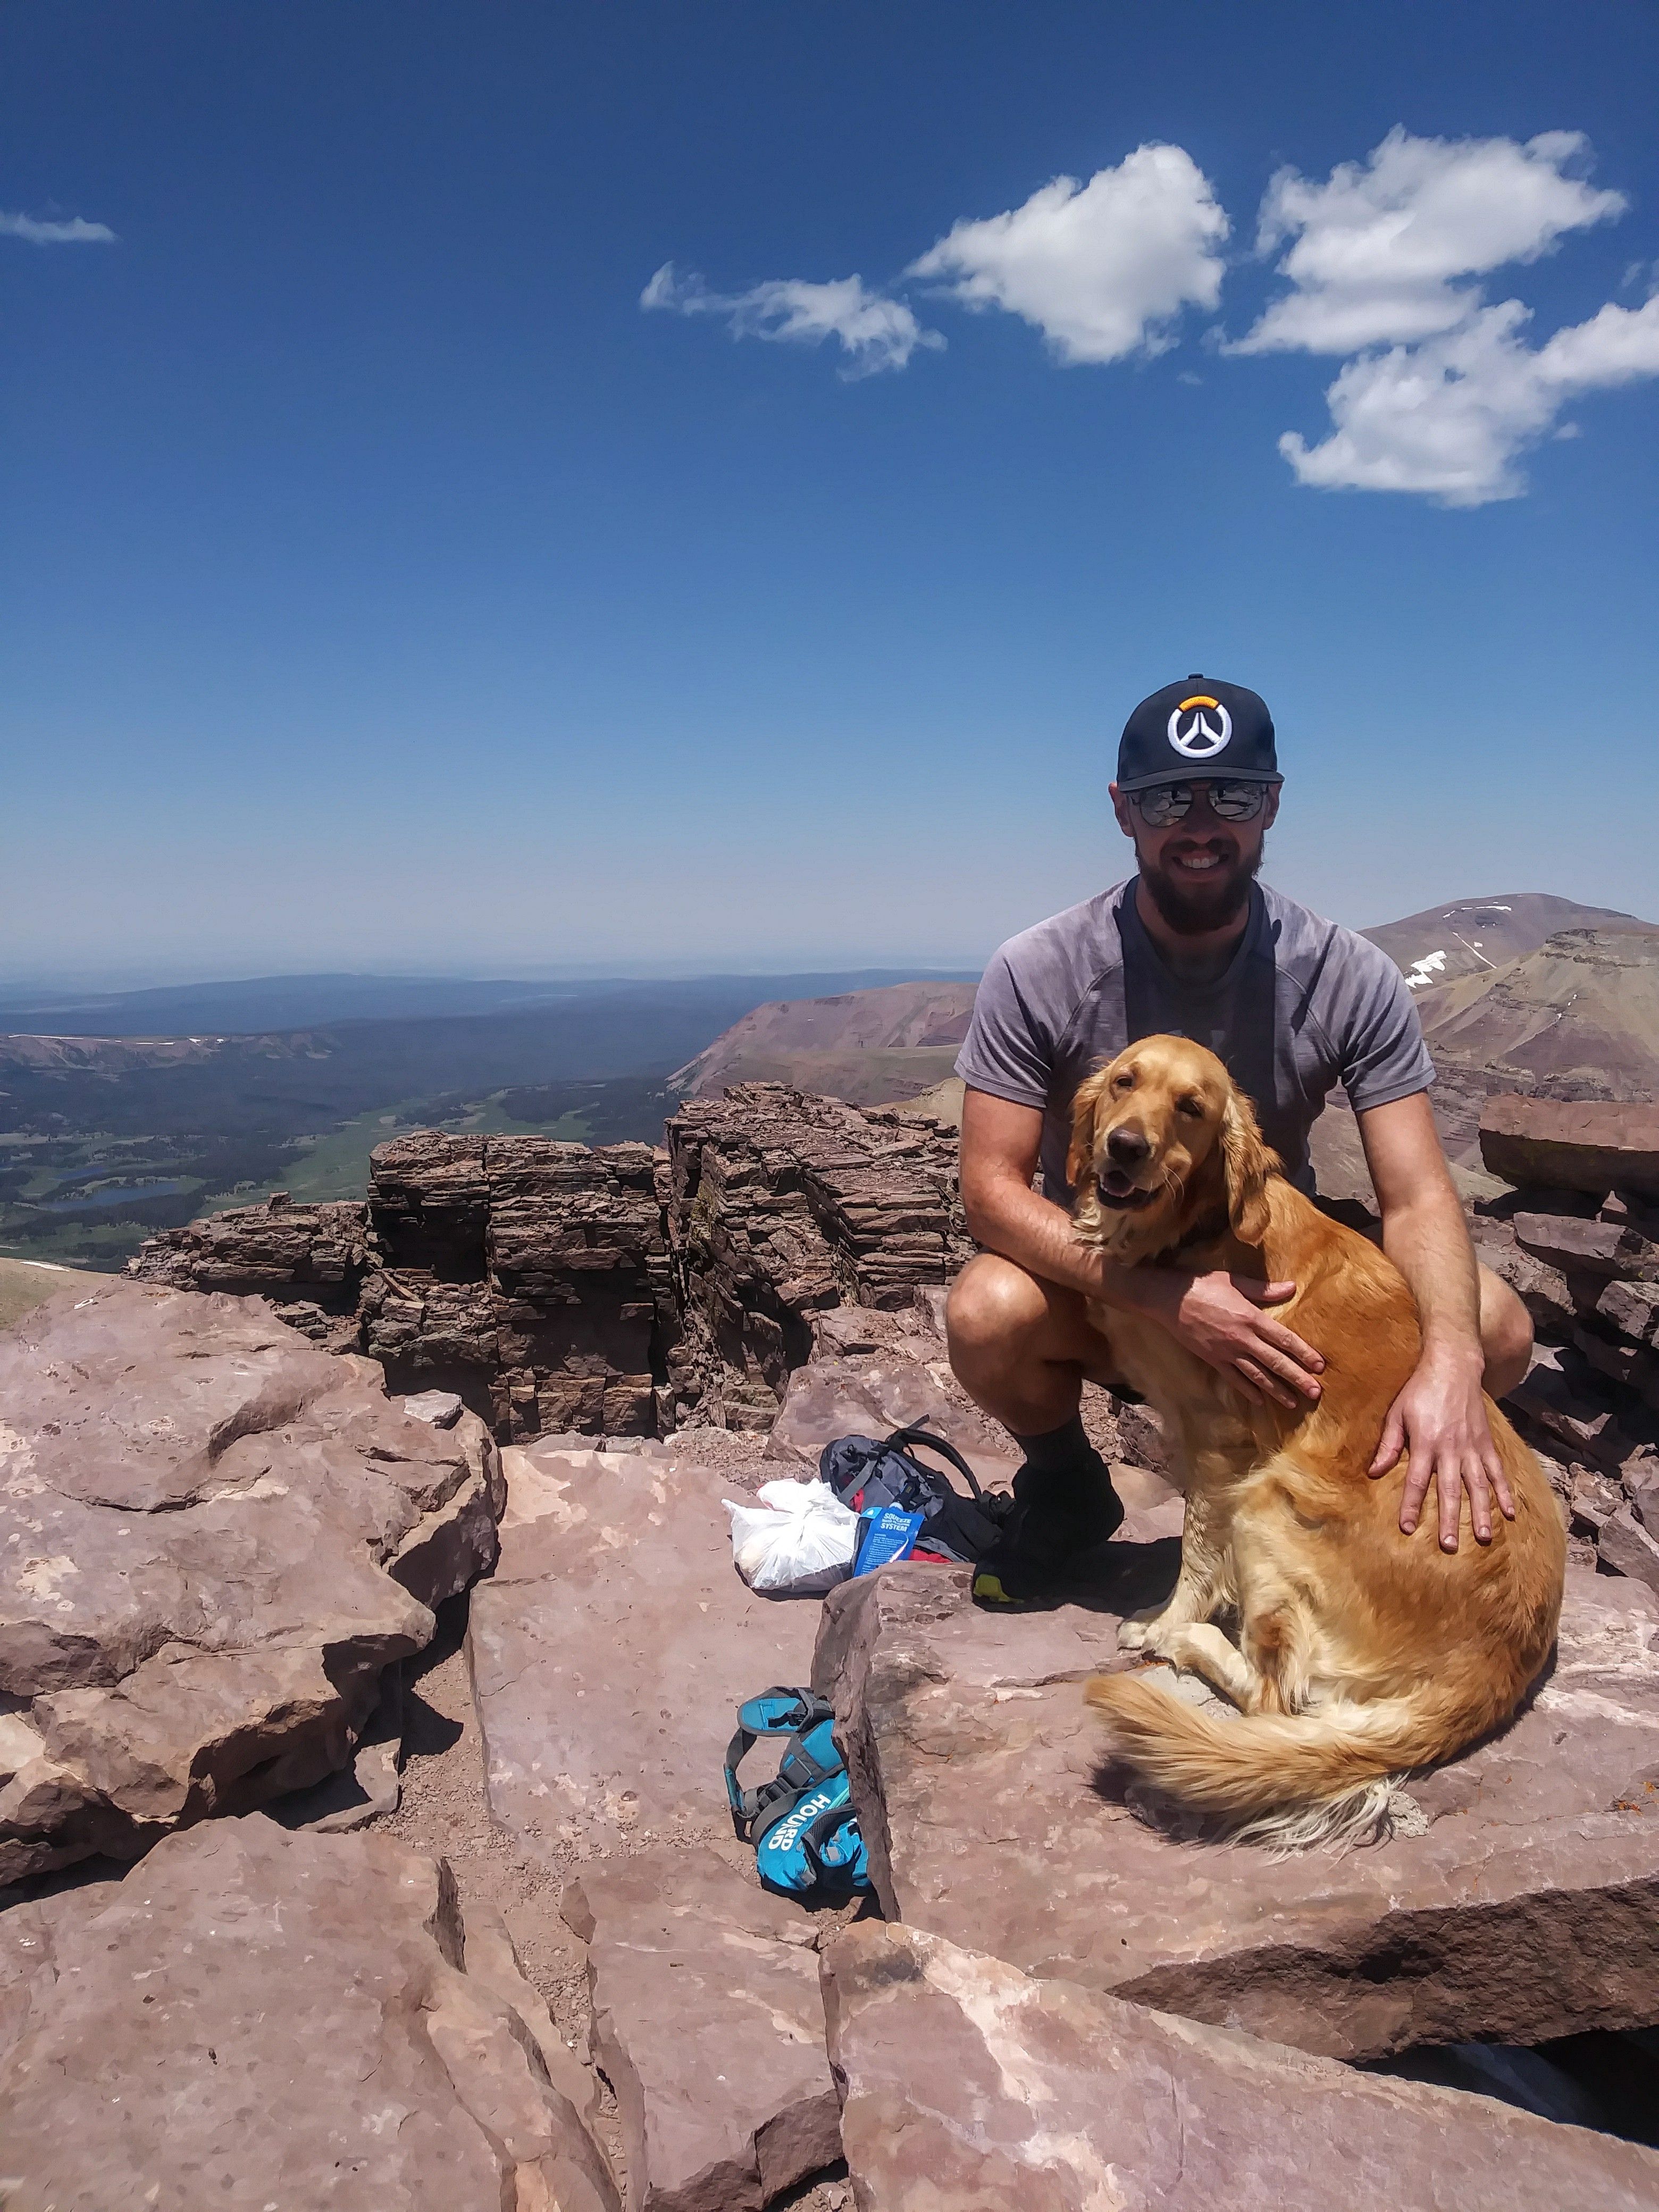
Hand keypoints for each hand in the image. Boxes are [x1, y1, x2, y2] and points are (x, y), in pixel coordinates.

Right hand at [1147, 1269, 1324, 1409]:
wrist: (1168, 1298)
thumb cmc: (1203, 1284)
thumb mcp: (1235, 1281)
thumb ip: (1264, 1289)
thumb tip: (1292, 1287)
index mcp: (1250, 1317)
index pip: (1283, 1339)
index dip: (1303, 1353)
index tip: (1320, 1366)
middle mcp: (1242, 1338)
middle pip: (1275, 1362)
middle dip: (1297, 1378)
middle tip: (1315, 1393)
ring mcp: (1226, 1352)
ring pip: (1256, 1375)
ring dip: (1276, 1390)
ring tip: (1293, 1403)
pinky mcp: (1212, 1359)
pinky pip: (1233, 1379)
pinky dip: (1247, 1391)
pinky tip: (1260, 1401)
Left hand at [1369, 1345, 1515, 1549]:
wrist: (1453, 1366)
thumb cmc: (1419, 1390)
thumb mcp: (1397, 1413)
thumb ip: (1389, 1444)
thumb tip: (1375, 1472)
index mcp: (1426, 1443)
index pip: (1417, 1482)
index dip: (1412, 1506)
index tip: (1408, 1528)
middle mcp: (1451, 1449)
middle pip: (1450, 1490)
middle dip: (1450, 1520)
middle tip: (1449, 1546)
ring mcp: (1472, 1447)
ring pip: (1478, 1486)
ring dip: (1481, 1513)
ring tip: (1484, 1538)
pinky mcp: (1487, 1443)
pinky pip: (1497, 1472)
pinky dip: (1504, 1492)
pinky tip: (1509, 1513)